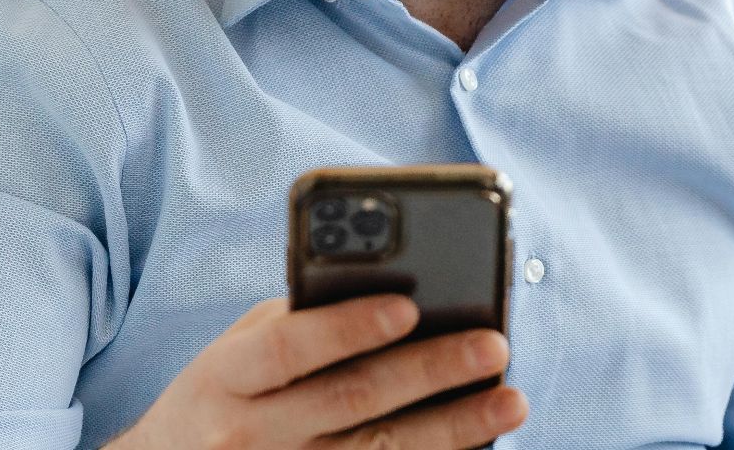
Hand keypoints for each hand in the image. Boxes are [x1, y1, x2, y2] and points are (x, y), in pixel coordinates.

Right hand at [107, 294, 526, 448]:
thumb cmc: (224, 395)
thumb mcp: (237, 352)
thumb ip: (300, 323)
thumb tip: (397, 297)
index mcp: (227, 377)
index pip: (290, 347)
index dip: (348, 326)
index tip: (409, 306)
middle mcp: (249, 435)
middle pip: (352, 400)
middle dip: (431, 370)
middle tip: (494, 345)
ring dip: (454, 428)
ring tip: (510, 400)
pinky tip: (476, 447)